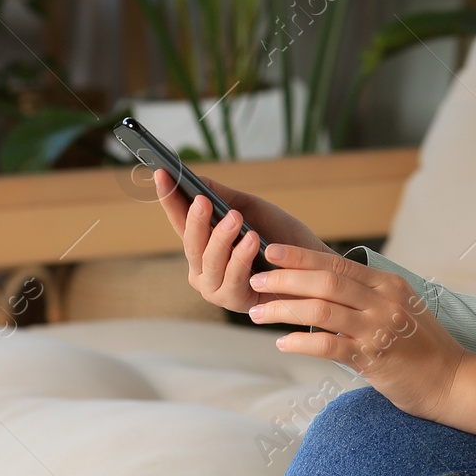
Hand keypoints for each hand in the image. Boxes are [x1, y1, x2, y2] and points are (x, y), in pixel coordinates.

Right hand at [153, 168, 330, 312]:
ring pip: (208, 261)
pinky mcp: (233, 301)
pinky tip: (251, 241)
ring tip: (236, 218)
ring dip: (221, 239)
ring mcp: (214, 287)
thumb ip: (223, 196)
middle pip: (191, 242)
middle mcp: (202, 267)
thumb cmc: (281, 236)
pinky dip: (241, 259)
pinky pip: (231, 279)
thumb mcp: (252, 208)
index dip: (169, 197)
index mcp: (203, 244)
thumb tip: (196, 178)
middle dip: (196, 221)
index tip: (161, 174)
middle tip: (203, 200)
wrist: (314, 266)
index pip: (180, 219)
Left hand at [244, 243, 475, 423]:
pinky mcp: (373, 359)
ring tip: (258, 313)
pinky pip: (328, 346)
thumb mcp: (400, 307)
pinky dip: (301, 342)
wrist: (452, 380)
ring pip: (320, 310)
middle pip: (324, 282)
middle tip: (257, 282)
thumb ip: (367, 294)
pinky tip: (282, 343)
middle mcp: (383, 301)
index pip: (336, 263)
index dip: (300, 256)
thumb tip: (324, 282)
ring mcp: (378, 329)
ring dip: (283, 310)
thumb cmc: (422, 345)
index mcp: (387, 284)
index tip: (271, 251)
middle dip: (284, 279)